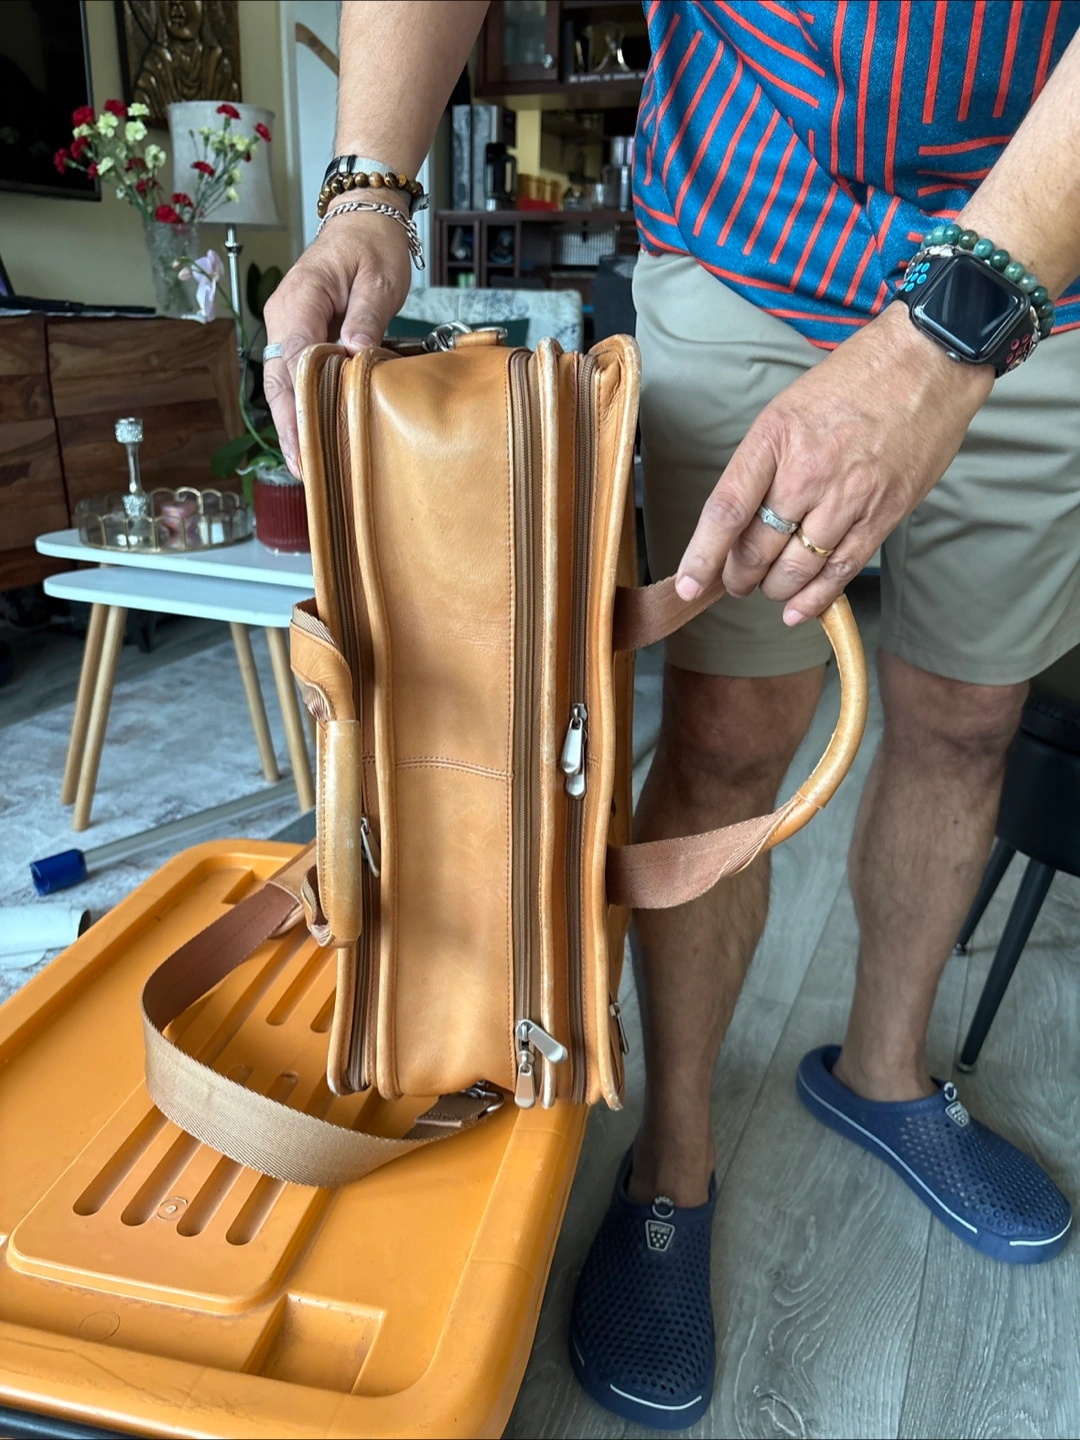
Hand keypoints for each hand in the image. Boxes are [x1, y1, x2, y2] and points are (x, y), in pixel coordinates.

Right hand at [262, 207, 411, 475]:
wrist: (363, 221)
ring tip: (303, 466)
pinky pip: (294, 375)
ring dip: (290, 423)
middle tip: (302, 469)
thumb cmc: (373, 247)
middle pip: (277, 379)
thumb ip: (366, 317)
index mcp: (301, 299)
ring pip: (281, 383)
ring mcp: (288, 326)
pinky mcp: (299, 335)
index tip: (309, 436)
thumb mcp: (379, 279)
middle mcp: (284, 316)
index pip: (294, 356)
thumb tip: (356, 354)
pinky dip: (299, 407)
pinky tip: (311, 437)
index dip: (300, 401)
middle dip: (288, 425)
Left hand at [674, 302, 995, 621]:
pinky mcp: (881, 516)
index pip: (725, 511)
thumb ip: (762, 465)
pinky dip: (814, 598)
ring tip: (766, 588)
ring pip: (795, 569)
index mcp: (774, 441)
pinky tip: (796, 609)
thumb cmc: (853, 382)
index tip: (686, 584)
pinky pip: (839, 571)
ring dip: (773, 588)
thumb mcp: (788, 409)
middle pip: (757, 549)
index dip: (702, 556)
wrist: (927, 364)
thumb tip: (736, 519)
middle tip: (732, 581)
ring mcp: (847, 498)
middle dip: (737, 576)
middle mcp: (807, 474)